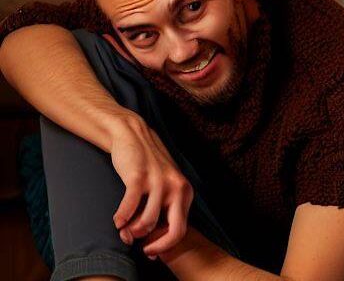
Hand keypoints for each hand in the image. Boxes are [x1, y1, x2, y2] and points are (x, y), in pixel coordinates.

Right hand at [107, 113, 193, 256]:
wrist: (133, 135)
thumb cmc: (146, 167)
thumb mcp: (163, 187)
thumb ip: (161, 210)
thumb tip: (152, 242)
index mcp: (185, 192)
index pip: (181, 229)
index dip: (165, 245)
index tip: (150, 251)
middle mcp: (177, 187)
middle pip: (175, 230)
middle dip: (156, 245)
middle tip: (140, 248)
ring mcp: (159, 182)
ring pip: (148, 222)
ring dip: (133, 231)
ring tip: (124, 231)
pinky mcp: (139, 177)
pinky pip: (130, 207)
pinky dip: (121, 218)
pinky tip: (117, 221)